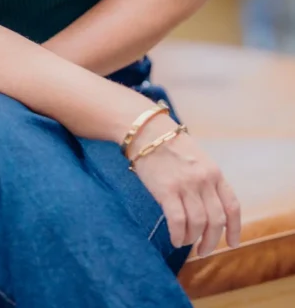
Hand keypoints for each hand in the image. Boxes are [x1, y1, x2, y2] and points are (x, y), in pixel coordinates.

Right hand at [131, 116, 241, 258]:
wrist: (146, 130)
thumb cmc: (170, 144)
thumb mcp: (198, 159)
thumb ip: (206, 181)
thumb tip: (209, 211)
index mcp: (215, 173)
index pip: (232, 206)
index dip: (235, 229)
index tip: (232, 243)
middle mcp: (204, 180)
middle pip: (216, 220)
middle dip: (211, 241)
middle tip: (204, 251)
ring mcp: (186, 185)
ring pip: (198, 223)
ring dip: (193, 239)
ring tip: (186, 242)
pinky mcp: (166, 189)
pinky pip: (177, 221)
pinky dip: (178, 235)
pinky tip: (175, 239)